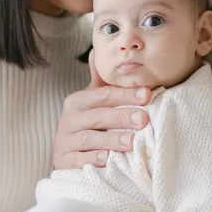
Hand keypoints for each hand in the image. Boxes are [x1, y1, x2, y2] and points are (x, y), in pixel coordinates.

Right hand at [53, 51, 150, 169]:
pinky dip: (93, 159)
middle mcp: (69, 119)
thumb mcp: (91, 102)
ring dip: (111, 140)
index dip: (126, 94)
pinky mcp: (64, 161)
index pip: (104, 95)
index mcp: (78, 102)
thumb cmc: (85, 126)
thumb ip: (100, 81)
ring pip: (89, 138)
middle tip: (143, 119)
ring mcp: (65, 141)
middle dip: (121, 116)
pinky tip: (108, 158)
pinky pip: (78, 160)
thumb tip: (99, 50)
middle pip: (98, 116)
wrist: (65, 156)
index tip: (147, 94)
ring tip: (132, 142)